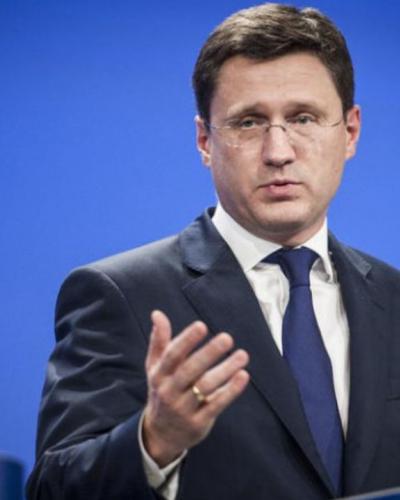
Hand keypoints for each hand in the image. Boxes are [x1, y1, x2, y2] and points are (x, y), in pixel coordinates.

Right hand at [142, 310, 249, 466]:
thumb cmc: (163, 390)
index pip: (172, 355)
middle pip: (190, 370)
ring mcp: (183, 409)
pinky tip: (243, 376)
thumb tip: (157, 313)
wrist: (161, 434)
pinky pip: (216, 405)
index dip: (186, 340)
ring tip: (242, 355)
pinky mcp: (199, 423)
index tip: (201, 326)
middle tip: (227, 338)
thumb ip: (159, 340)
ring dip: (225, 370)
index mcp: (159, 374)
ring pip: (205, 387)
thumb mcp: (155, 367)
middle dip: (209, 353)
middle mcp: (169, 391)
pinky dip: (230, 391)